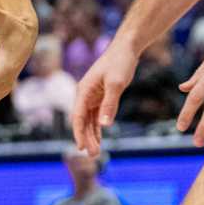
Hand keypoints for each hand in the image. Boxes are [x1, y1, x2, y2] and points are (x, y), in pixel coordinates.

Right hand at [73, 41, 139, 156]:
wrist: (126, 48)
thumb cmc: (120, 63)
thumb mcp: (116, 84)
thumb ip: (110, 104)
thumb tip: (104, 125)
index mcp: (83, 91)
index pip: (77, 116)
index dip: (78, 133)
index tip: (81, 148)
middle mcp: (84, 94)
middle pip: (82, 121)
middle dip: (86, 138)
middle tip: (93, 155)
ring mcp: (92, 96)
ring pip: (88, 120)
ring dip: (91, 135)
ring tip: (96, 152)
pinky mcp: (100, 96)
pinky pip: (96, 116)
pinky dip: (97, 128)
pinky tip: (100, 139)